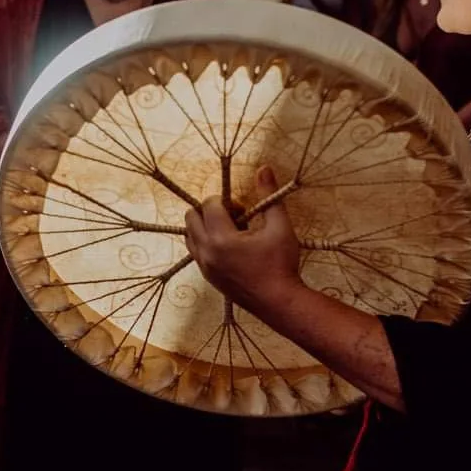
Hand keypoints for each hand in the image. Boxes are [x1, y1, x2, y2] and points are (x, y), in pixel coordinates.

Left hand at [183, 166, 302, 315]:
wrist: (280, 303)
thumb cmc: (281, 264)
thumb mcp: (280, 226)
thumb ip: (269, 195)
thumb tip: (263, 167)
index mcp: (221, 239)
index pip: (208, 205)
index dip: (225, 200)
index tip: (243, 209)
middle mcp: (206, 253)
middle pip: (190, 217)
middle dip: (209, 210)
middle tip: (235, 218)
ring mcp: (205, 267)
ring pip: (189, 235)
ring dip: (205, 226)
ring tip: (232, 232)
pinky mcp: (208, 277)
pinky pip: (195, 252)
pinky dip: (206, 242)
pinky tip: (231, 248)